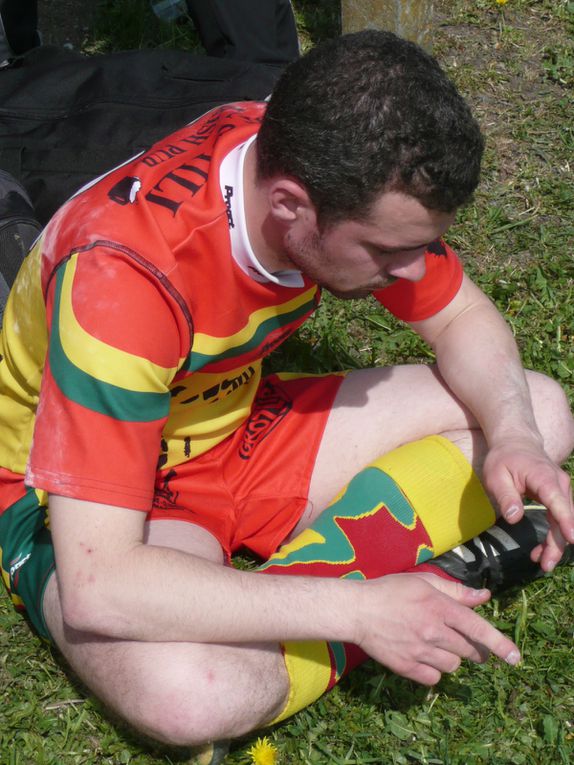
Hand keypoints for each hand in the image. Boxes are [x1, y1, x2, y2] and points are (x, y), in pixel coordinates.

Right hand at [354, 572, 519, 685]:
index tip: (515, 657)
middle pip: (469, 651)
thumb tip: (484, 597)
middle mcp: (433, 631)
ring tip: (435, 643)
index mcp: (439, 607)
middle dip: (474, 648)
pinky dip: (433, 670)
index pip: (477, 629)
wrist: (357, 610)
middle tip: (462, 640)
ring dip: (451, 657)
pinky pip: (434, 678)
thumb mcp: (423, 581)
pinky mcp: (407, 667)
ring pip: (453, 665)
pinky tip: (422, 655)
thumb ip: (455, 591)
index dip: (499, 644)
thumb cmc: (391, 590)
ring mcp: (420, 651)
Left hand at [482, 439, 573, 571]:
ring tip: (542, 562)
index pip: (558, 502)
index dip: (566, 521)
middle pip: (565, 517)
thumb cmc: (503, 458)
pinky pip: (560, 518)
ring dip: (556, 543)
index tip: (571, 539)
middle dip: (558, 544)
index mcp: (544, 478)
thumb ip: (506, 496)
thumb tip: (514, 518)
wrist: (516, 441)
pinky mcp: (559, 495)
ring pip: (565, 521)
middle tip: (545, 565)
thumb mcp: (496, 475)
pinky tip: (542, 550)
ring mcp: (562, 490)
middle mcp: (560, 484)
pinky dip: (554, 534)